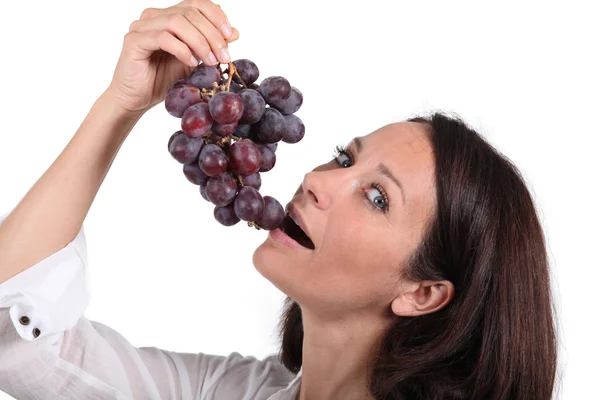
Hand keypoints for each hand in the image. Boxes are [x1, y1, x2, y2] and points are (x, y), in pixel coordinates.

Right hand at [105, 0, 238, 113]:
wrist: (136, 99)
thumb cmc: (162, 79)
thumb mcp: (194, 61)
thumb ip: (211, 45)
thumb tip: (234, 32)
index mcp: (169, 16)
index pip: (196, 4)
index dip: (216, 16)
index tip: (230, 35)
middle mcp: (154, 16)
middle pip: (190, 12)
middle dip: (212, 35)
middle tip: (224, 56)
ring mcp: (142, 26)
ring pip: (177, 22)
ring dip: (200, 42)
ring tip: (209, 61)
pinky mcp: (134, 40)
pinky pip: (163, 38)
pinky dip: (182, 49)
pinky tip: (191, 62)